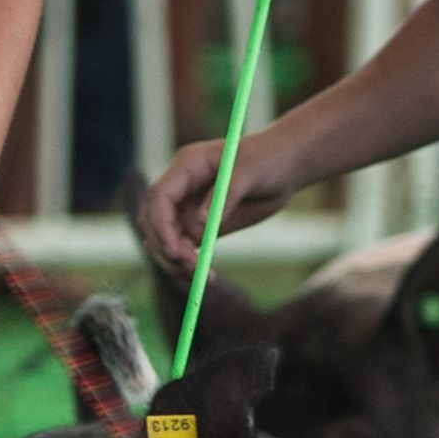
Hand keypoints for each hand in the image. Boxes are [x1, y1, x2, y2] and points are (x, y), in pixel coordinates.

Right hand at [139, 126, 298, 278]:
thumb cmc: (268, 159)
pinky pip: (184, 249)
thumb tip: (200, 222)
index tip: (175, 250)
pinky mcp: (199, 226)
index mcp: (187, 166)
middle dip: (166, 246)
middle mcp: (181, 188)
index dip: (161, 224)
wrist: (284, 167)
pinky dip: (188, 266)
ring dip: (175, 261)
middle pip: (154, 221)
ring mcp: (188, 208)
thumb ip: (225, 195)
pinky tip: (207, 277)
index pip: (160, 197)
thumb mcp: (250, 171)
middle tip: (193, 268)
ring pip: (164, 240)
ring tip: (203, 277)